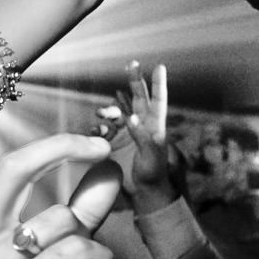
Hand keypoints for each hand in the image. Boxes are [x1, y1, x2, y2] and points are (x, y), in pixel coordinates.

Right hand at [106, 61, 178, 214]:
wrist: (142, 194)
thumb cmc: (154, 177)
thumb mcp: (152, 158)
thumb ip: (144, 137)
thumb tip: (132, 116)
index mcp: (155, 128)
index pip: (158, 102)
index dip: (158, 84)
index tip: (160, 67)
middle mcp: (141, 126)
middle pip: (138, 98)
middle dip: (134, 80)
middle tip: (132, 63)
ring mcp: (127, 133)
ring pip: (117, 111)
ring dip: (110, 109)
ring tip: (104, 115)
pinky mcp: (114, 142)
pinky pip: (104, 127)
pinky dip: (99, 125)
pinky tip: (98, 129)